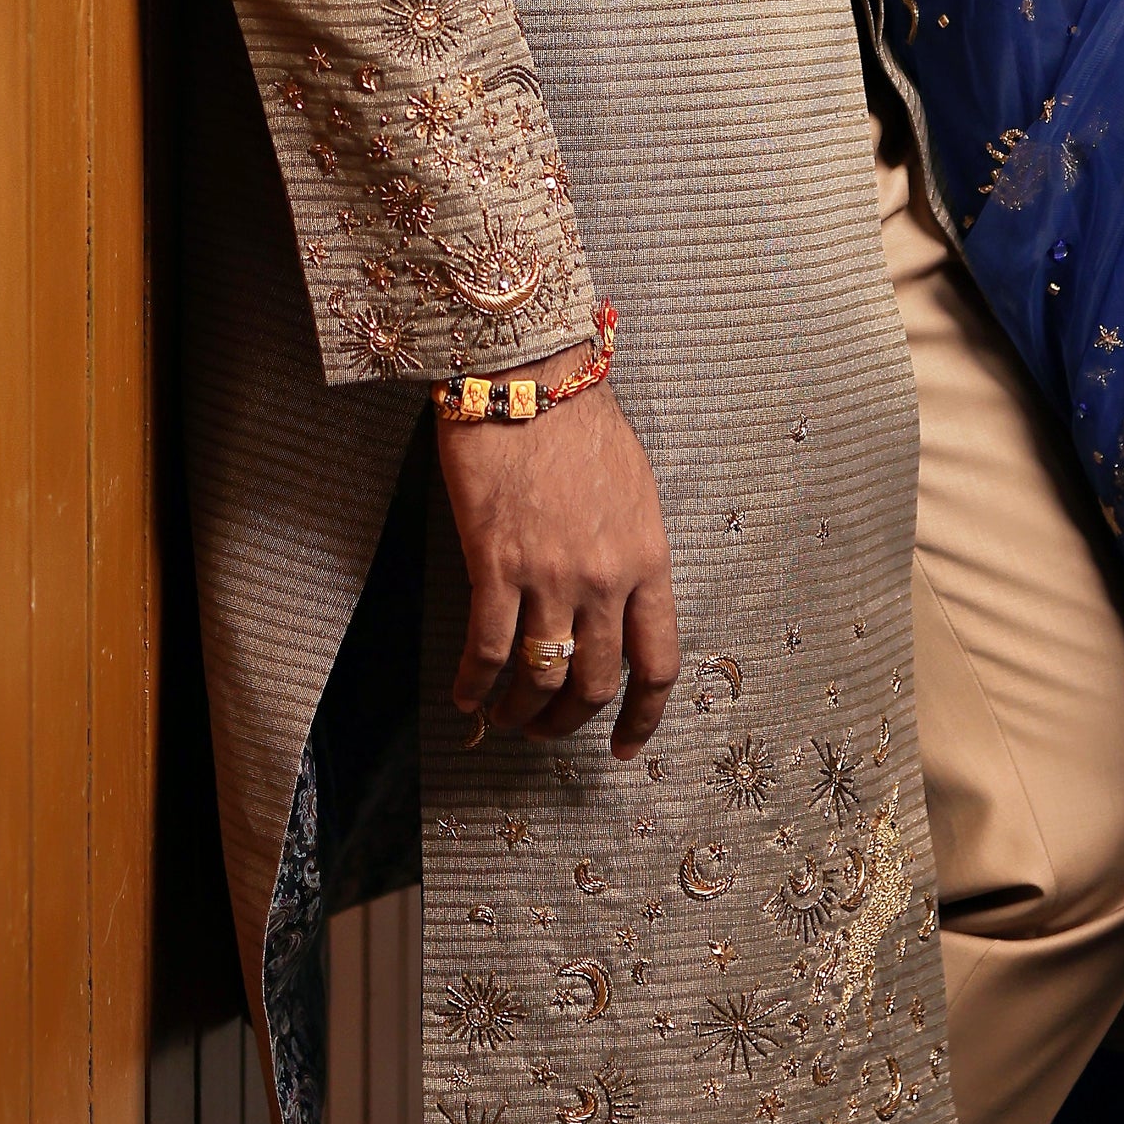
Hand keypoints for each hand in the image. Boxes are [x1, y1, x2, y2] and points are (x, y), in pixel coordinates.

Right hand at [436, 381, 681, 760]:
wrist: (528, 378)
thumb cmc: (580, 423)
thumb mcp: (635, 491)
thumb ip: (632, 553)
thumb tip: (620, 598)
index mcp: (648, 562)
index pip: (657, 662)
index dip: (643, 717)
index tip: (624, 745)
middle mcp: (605, 580)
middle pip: (594, 682)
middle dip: (569, 721)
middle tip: (546, 730)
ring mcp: (550, 576)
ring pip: (540, 677)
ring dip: (520, 711)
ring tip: (502, 717)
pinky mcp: (495, 565)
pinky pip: (486, 648)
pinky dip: (474, 684)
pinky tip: (466, 696)